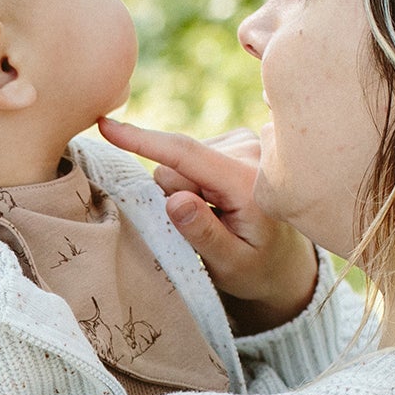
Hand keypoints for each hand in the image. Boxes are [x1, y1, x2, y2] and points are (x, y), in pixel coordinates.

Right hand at [98, 116, 317, 331]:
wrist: (287, 259)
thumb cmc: (257, 268)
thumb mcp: (230, 265)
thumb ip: (203, 234)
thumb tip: (174, 199)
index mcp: (247, 182)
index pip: (185, 155)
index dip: (143, 141)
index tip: (106, 126)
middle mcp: (248, 150)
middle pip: (175, 165)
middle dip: (175, 196)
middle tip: (204, 227)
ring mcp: (244, 140)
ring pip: (180, 163)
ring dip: (188, 191)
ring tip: (217, 217)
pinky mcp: (237, 139)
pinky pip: (190, 158)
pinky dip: (196, 182)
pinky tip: (221, 201)